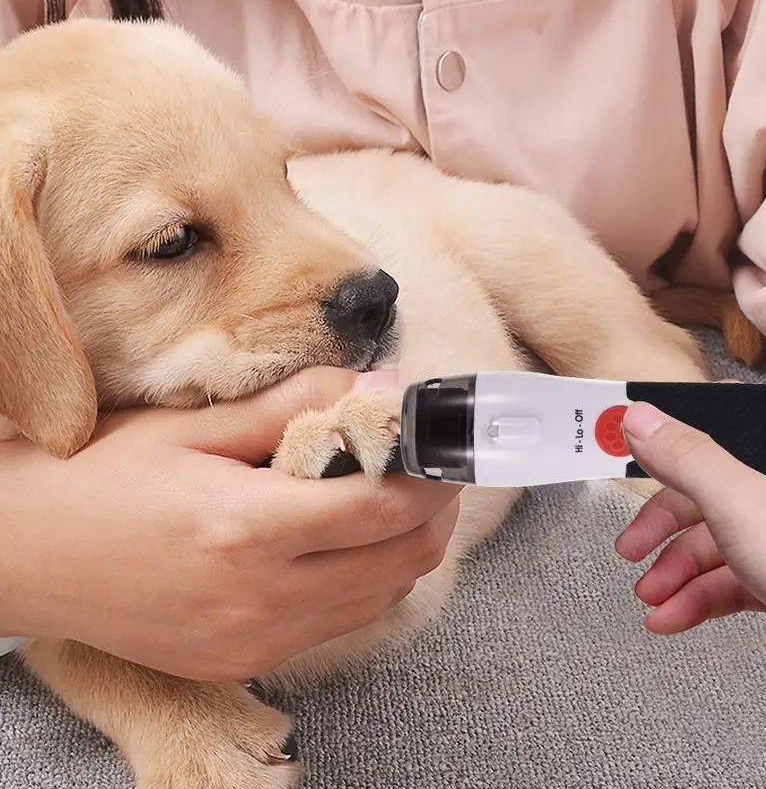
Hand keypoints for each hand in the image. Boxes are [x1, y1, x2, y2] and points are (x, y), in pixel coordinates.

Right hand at [0, 367, 460, 680]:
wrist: (27, 558)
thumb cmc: (102, 480)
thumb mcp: (193, 427)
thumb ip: (294, 406)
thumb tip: (377, 388)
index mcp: (246, 531)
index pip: (383, 508)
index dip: (430, 472)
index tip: (441, 443)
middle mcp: (262, 600)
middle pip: (403, 559)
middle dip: (435, 510)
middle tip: (430, 467)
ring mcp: (258, 641)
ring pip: (384, 596)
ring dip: (407, 545)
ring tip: (394, 497)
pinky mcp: (249, 660)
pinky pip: (343, 621)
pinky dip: (369, 579)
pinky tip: (347, 542)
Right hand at [615, 401, 765, 632]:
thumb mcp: (741, 504)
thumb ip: (687, 458)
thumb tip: (640, 417)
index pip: (706, 440)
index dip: (661, 451)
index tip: (622, 460)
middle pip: (703, 500)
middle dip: (660, 533)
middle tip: (629, 549)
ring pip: (714, 547)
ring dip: (672, 576)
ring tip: (650, 599)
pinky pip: (730, 583)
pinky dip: (695, 600)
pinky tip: (670, 616)